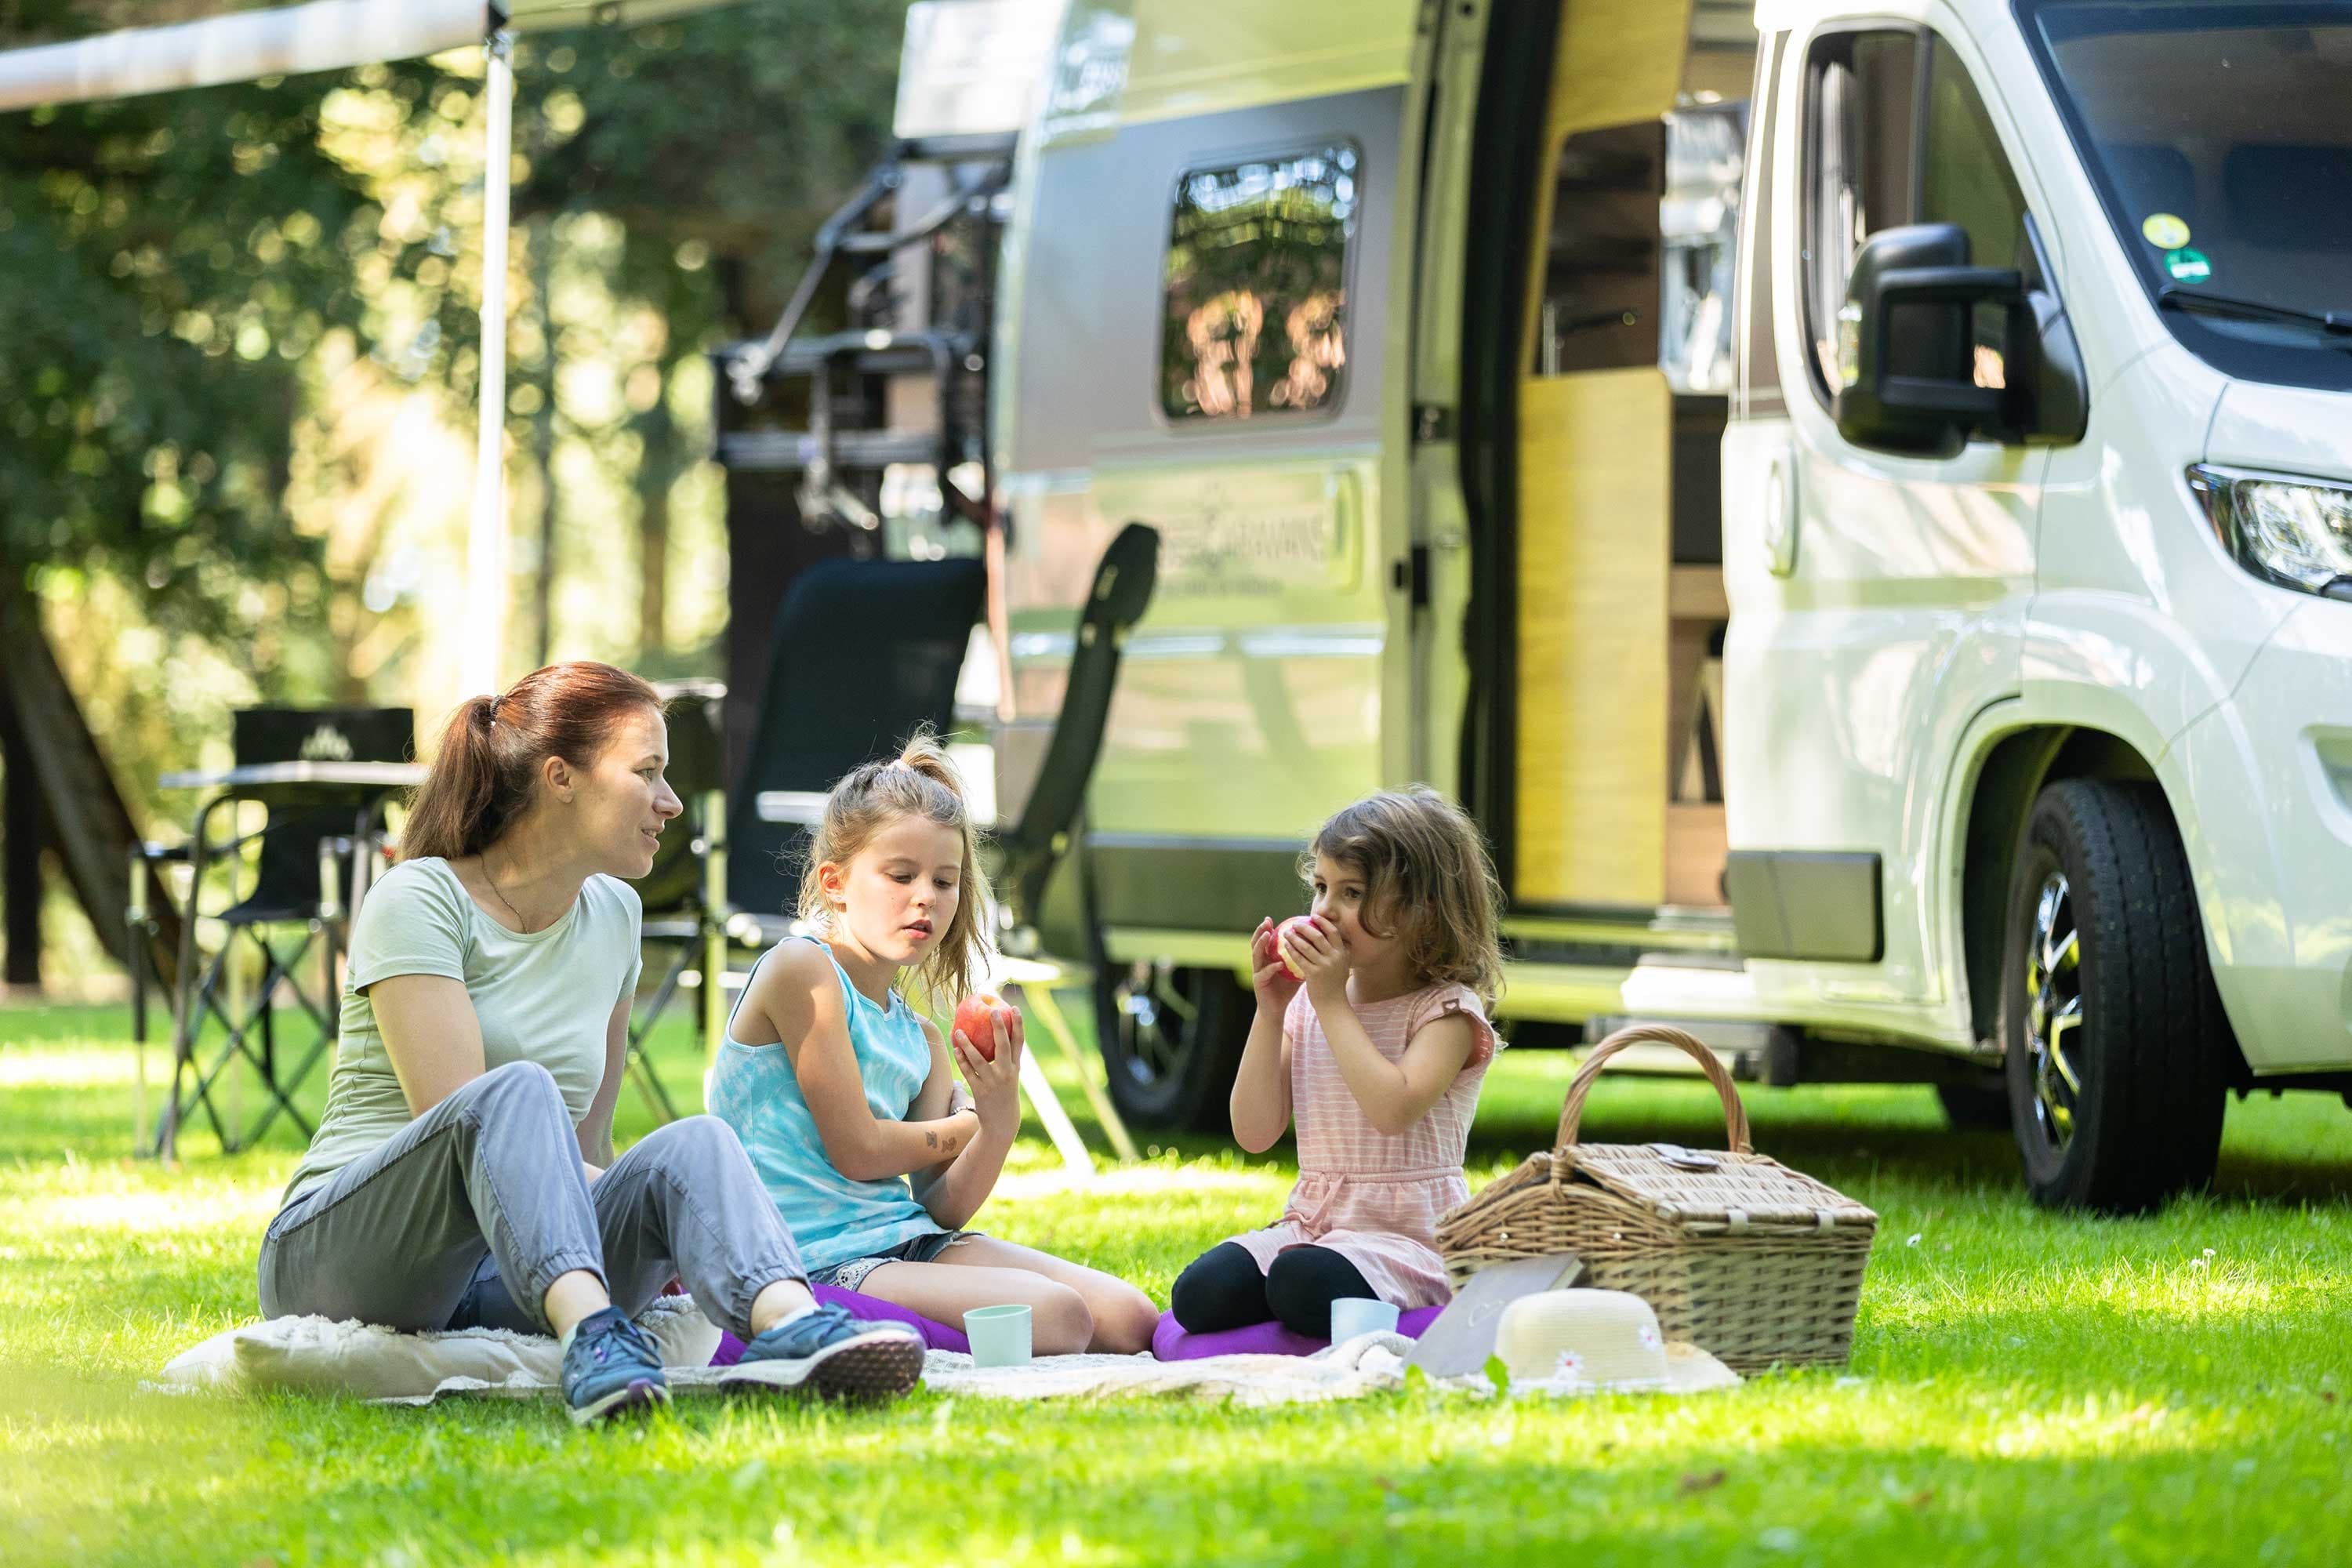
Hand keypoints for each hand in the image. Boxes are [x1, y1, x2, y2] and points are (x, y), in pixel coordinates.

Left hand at [952, 1012, 1023, 1134]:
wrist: (1002, 1122)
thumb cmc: (1005, 1094)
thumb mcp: (1010, 1076)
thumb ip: (1005, 1059)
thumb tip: (996, 1036)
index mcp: (1016, 1067)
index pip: (1019, 1042)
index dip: (1018, 1024)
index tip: (1013, 1008)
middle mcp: (1007, 1073)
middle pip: (1003, 1046)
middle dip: (998, 1028)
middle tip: (991, 1012)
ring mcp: (993, 1082)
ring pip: (979, 1059)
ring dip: (967, 1044)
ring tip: (958, 1031)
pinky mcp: (980, 1091)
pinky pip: (968, 1072)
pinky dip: (961, 1060)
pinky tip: (955, 1049)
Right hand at [1250, 918, 1302, 1006]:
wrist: (1276, 1009)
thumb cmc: (1286, 990)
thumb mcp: (1294, 972)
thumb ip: (1300, 959)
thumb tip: (1316, 947)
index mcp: (1267, 959)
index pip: (1265, 941)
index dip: (1266, 930)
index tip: (1270, 919)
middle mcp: (1260, 963)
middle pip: (1256, 943)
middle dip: (1260, 931)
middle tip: (1266, 921)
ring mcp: (1257, 973)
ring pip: (1256, 955)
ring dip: (1261, 944)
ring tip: (1267, 935)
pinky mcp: (1258, 983)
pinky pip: (1264, 973)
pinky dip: (1271, 968)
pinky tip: (1279, 964)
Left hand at [1282, 915, 1348, 1003]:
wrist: (1333, 1004)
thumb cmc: (1335, 985)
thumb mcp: (1342, 966)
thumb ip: (1339, 952)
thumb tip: (1334, 937)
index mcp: (1342, 953)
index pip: (1333, 932)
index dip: (1323, 922)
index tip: (1314, 916)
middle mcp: (1335, 958)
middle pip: (1318, 936)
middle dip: (1305, 928)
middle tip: (1295, 924)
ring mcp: (1324, 966)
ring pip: (1306, 946)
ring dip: (1295, 938)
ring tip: (1286, 933)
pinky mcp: (1313, 974)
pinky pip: (1299, 959)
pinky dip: (1291, 950)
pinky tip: (1285, 946)